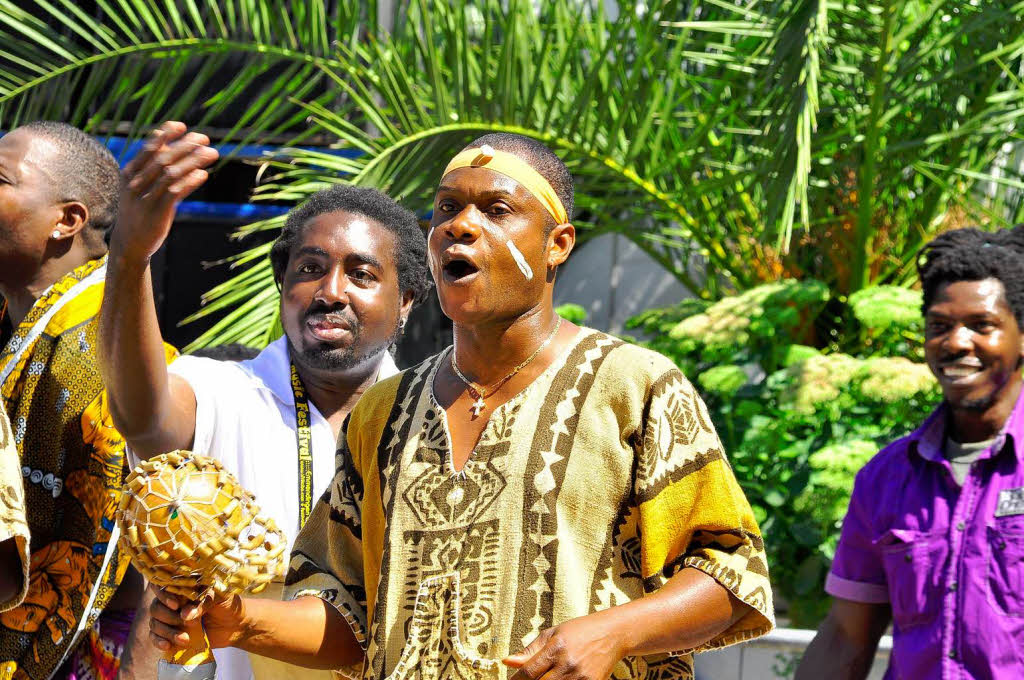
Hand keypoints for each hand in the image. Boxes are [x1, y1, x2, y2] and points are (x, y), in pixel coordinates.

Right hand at [113, 121, 218, 259]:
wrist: (130, 243)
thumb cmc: (140, 210)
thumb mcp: (142, 187)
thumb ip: (157, 169)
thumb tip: (175, 147)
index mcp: (129, 172)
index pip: (148, 147)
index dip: (165, 134)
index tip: (183, 126)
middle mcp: (134, 183)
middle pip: (163, 157)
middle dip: (186, 145)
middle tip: (205, 139)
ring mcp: (145, 198)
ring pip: (171, 173)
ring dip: (193, 161)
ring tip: (212, 153)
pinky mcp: (157, 213)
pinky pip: (174, 193)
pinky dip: (189, 181)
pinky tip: (203, 175)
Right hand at [148, 586, 245, 652]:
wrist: (235, 626)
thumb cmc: (227, 604)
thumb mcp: (220, 598)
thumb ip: (203, 603)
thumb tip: (185, 616)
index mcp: (183, 586)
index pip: (162, 585)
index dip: (164, 594)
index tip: (176, 605)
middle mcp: (173, 600)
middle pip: (156, 607)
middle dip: (169, 617)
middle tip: (188, 623)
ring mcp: (170, 617)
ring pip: (154, 622)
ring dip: (167, 632)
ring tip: (185, 639)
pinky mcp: (170, 633)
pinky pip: (155, 636)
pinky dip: (158, 641)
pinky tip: (167, 645)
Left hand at [503, 613, 627, 679]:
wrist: (612, 634)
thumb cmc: (579, 630)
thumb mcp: (553, 633)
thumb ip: (530, 650)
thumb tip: (508, 662)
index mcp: (556, 648)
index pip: (528, 672)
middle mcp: (568, 664)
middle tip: (530, 678)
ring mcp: (581, 677)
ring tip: (549, 674)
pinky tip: (560, 677)